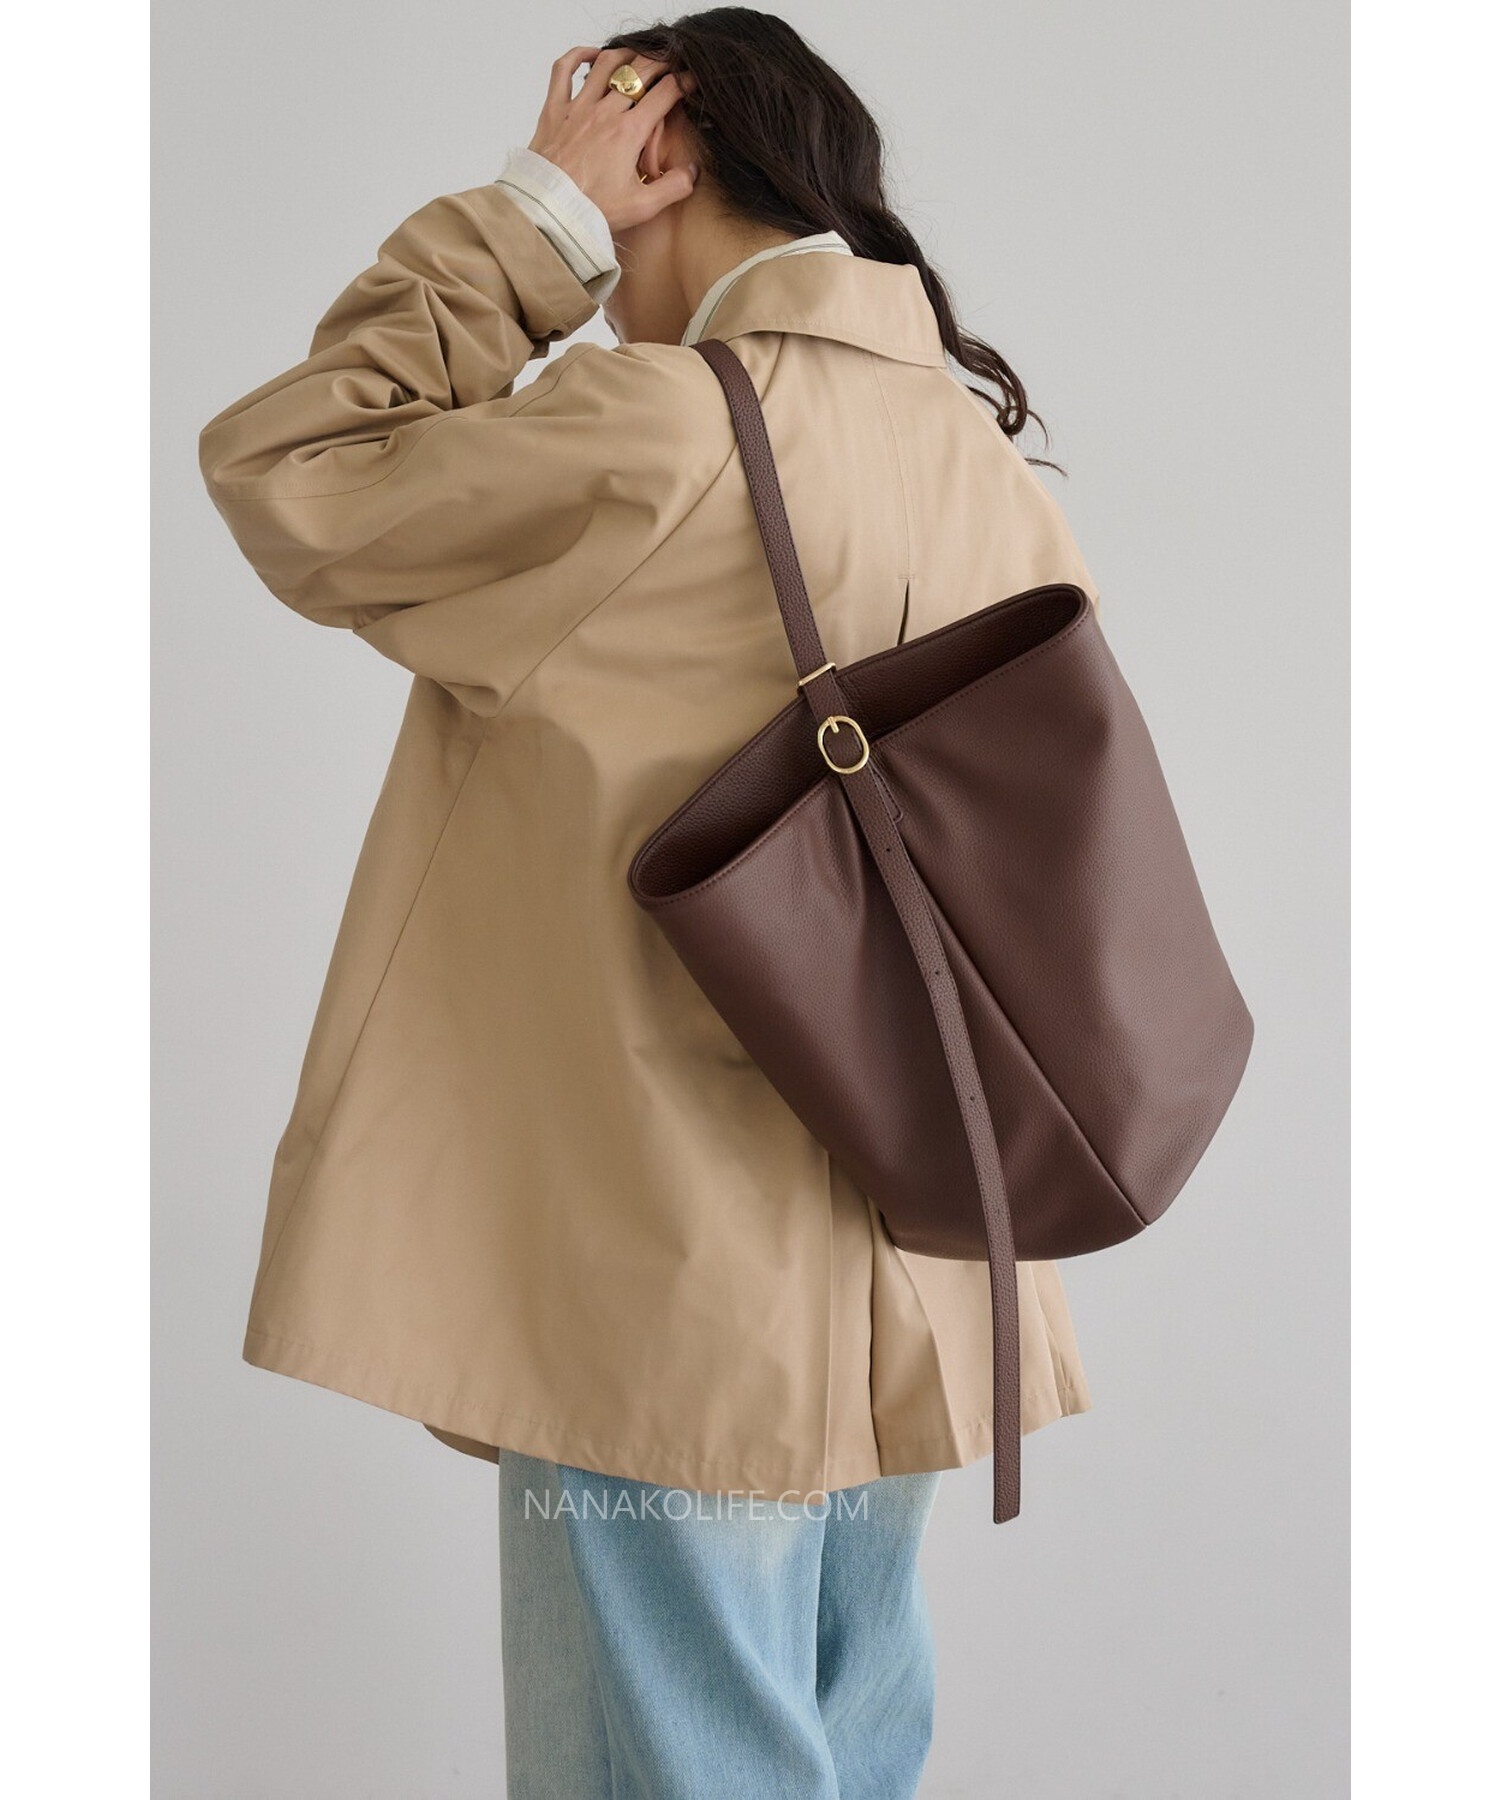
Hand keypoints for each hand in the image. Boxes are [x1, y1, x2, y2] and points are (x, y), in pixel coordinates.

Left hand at [528, 47, 697, 234]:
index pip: (664, 93)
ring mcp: (578, 108)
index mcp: (629, 132)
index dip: (683, 82)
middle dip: (660, 62)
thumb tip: (693, 172)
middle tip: (669, 62)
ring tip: (637, 56)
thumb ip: (673, 188)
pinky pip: (563, 70)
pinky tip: (591, 55)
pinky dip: (577, 55)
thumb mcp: (641, 207)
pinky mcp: (554, 110)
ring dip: (625, 54)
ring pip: (605, 64)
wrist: (548, 213)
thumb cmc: (592, 210)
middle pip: (639, 71)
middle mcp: (605, 112)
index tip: (690, 81)